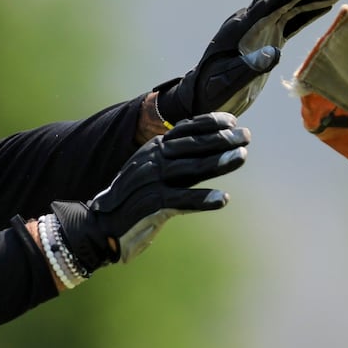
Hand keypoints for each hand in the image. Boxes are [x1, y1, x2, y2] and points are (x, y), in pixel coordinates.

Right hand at [49, 112, 248, 273]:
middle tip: (247, 136)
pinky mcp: (152, 204)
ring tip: (241, 156)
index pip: (185, 130)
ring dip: (219, 162)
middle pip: (193, 146)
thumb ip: (175, 164)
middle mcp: (152, 161)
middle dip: (222, 139)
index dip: (210, 123)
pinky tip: (223, 199)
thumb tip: (206, 155)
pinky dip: (203, 199)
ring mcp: (152, 181)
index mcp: (153, 150)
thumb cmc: (131, 201)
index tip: (232, 122)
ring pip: (191, 168)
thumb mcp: (151, 174)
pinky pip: (182, 199)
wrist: (100, 226)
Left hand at [156, 0, 342, 124]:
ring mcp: (259, 27)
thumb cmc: (212, 91)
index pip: (268, 4)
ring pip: (288, 4)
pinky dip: (308, 11)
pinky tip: (325, 5)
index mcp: (240, 28)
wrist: (203, 97)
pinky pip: (290, 19)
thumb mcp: (228, 83)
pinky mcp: (266, 37)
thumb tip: (273, 54)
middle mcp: (250, 21)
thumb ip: (249, 68)